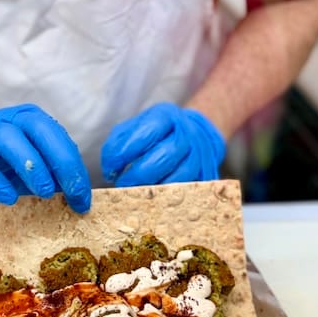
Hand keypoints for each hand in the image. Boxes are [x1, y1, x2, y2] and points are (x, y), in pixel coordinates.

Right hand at [0, 104, 90, 212]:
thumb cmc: (0, 168)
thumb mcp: (31, 171)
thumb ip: (54, 177)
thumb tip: (81, 199)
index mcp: (30, 121)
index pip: (58, 136)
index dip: (74, 167)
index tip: (82, 199)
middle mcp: (7, 121)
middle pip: (37, 129)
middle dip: (59, 161)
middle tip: (70, 193)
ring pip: (6, 137)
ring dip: (30, 164)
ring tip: (44, 193)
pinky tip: (8, 198)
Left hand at [101, 103, 225, 187]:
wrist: (193, 135)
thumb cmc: (155, 134)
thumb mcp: (134, 129)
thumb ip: (117, 144)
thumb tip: (110, 169)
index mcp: (166, 116)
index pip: (145, 133)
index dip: (124, 153)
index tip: (110, 169)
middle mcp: (187, 133)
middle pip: (164, 156)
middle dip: (139, 174)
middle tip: (122, 185)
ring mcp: (201, 154)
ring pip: (180, 176)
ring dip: (155, 188)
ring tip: (136, 195)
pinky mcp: (207, 175)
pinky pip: (189, 190)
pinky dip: (170, 198)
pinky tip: (154, 200)